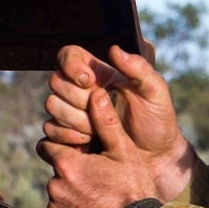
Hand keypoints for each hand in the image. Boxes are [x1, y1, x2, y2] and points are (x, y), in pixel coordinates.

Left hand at [39, 86, 157, 207]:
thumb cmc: (134, 190)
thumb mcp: (125, 153)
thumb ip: (106, 123)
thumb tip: (96, 93)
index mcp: (67, 164)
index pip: (51, 147)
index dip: (68, 150)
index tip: (84, 157)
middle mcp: (55, 188)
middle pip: (57, 174)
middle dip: (72, 176)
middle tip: (98, 184)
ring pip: (59, 197)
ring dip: (73, 197)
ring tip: (98, 203)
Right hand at [43, 44, 196, 200]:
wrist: (154, 157)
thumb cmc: (157, 121)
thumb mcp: (155, 92)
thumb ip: (139, 68)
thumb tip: (114, 50)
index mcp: (100, 74)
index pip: (69, 55)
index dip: (72, 65)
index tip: (91, 81)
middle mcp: (81, 90)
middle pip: (56, 81)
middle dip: (78, 98)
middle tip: (102, 111)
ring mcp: (72, 113)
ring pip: (52, 105)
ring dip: (75, 118)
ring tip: (99, 129)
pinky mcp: (67, 135)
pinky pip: (51, 129)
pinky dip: (67, 135)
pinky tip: (89, 140)